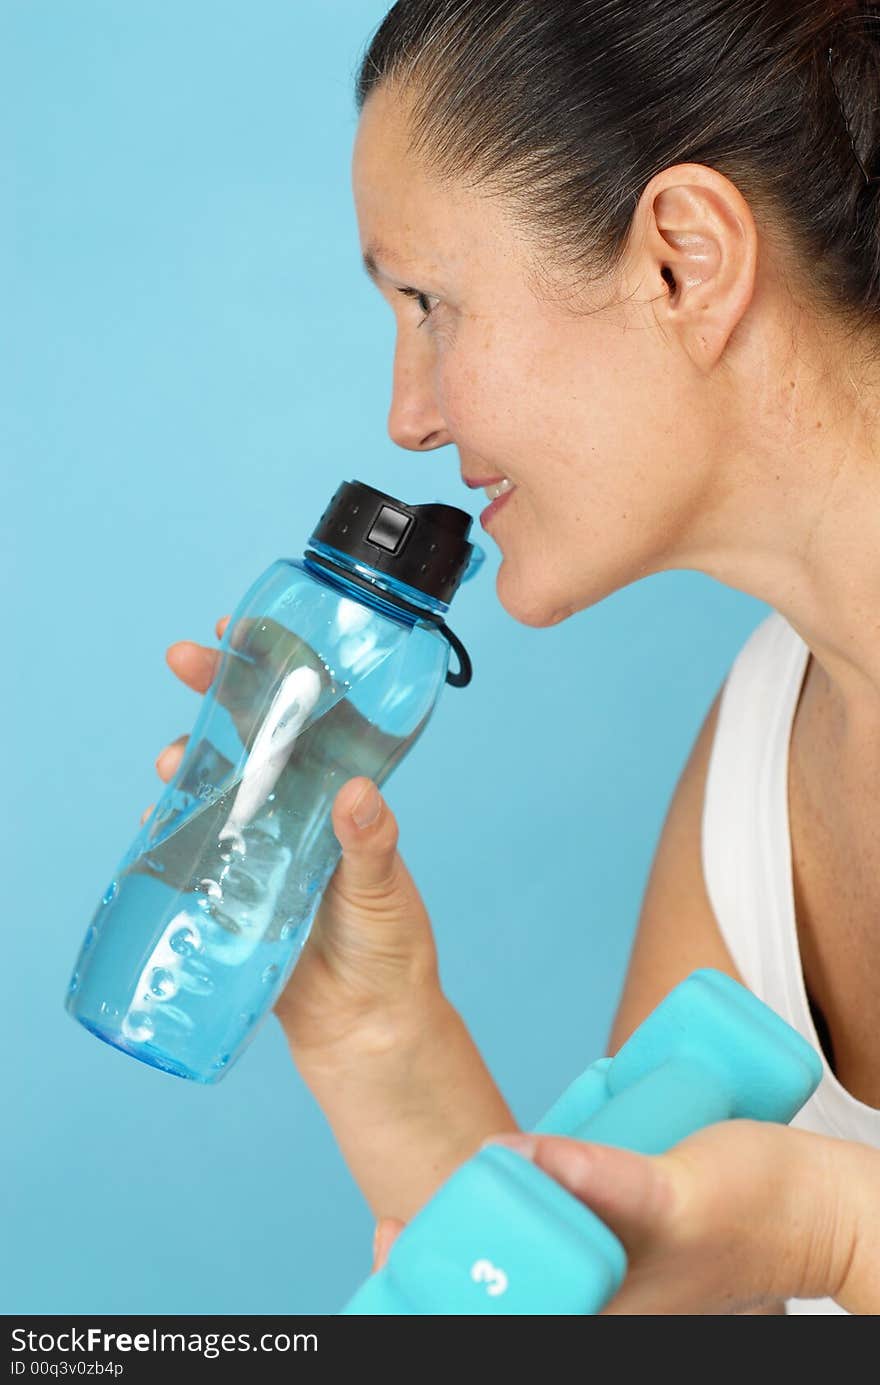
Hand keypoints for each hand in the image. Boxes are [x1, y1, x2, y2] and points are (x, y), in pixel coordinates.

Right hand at [147, 616, 444, 1064]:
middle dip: (217, 693)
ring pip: (218, 787)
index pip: (307, 721)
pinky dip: (173, 828)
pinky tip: (158, 816)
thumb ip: (370, 845)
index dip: (277, 673)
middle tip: (187, 658)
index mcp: (340, 795)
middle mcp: (297, 810)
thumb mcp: (385, 892)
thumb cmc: (391, 949)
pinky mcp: (232, 888)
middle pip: (251, 738)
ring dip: (191, 762)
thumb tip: (357, 794)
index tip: (247, 631)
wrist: (365, 1026)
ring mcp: (260, 846)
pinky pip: (196, 847)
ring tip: (174, 759)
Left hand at [371, 1121, 879, 1312]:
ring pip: (520, 1270)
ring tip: (430, 1206)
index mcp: (595, 1312)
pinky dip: (515, 1220)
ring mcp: (608, 1279)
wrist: (820, 1207)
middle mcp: (595, 1303)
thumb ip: (601, 1180)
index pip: (492, 1318)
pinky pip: (553, 1243)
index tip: (385, 1242)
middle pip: (496, 1295)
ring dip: (473, 1241)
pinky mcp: (623, 1247)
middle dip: (438, 1265)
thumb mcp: (675, 1191)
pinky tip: (501, 1183)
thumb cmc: (759, 1207)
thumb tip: (519, 1159)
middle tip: (391, 1224)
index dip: (427, 1296)